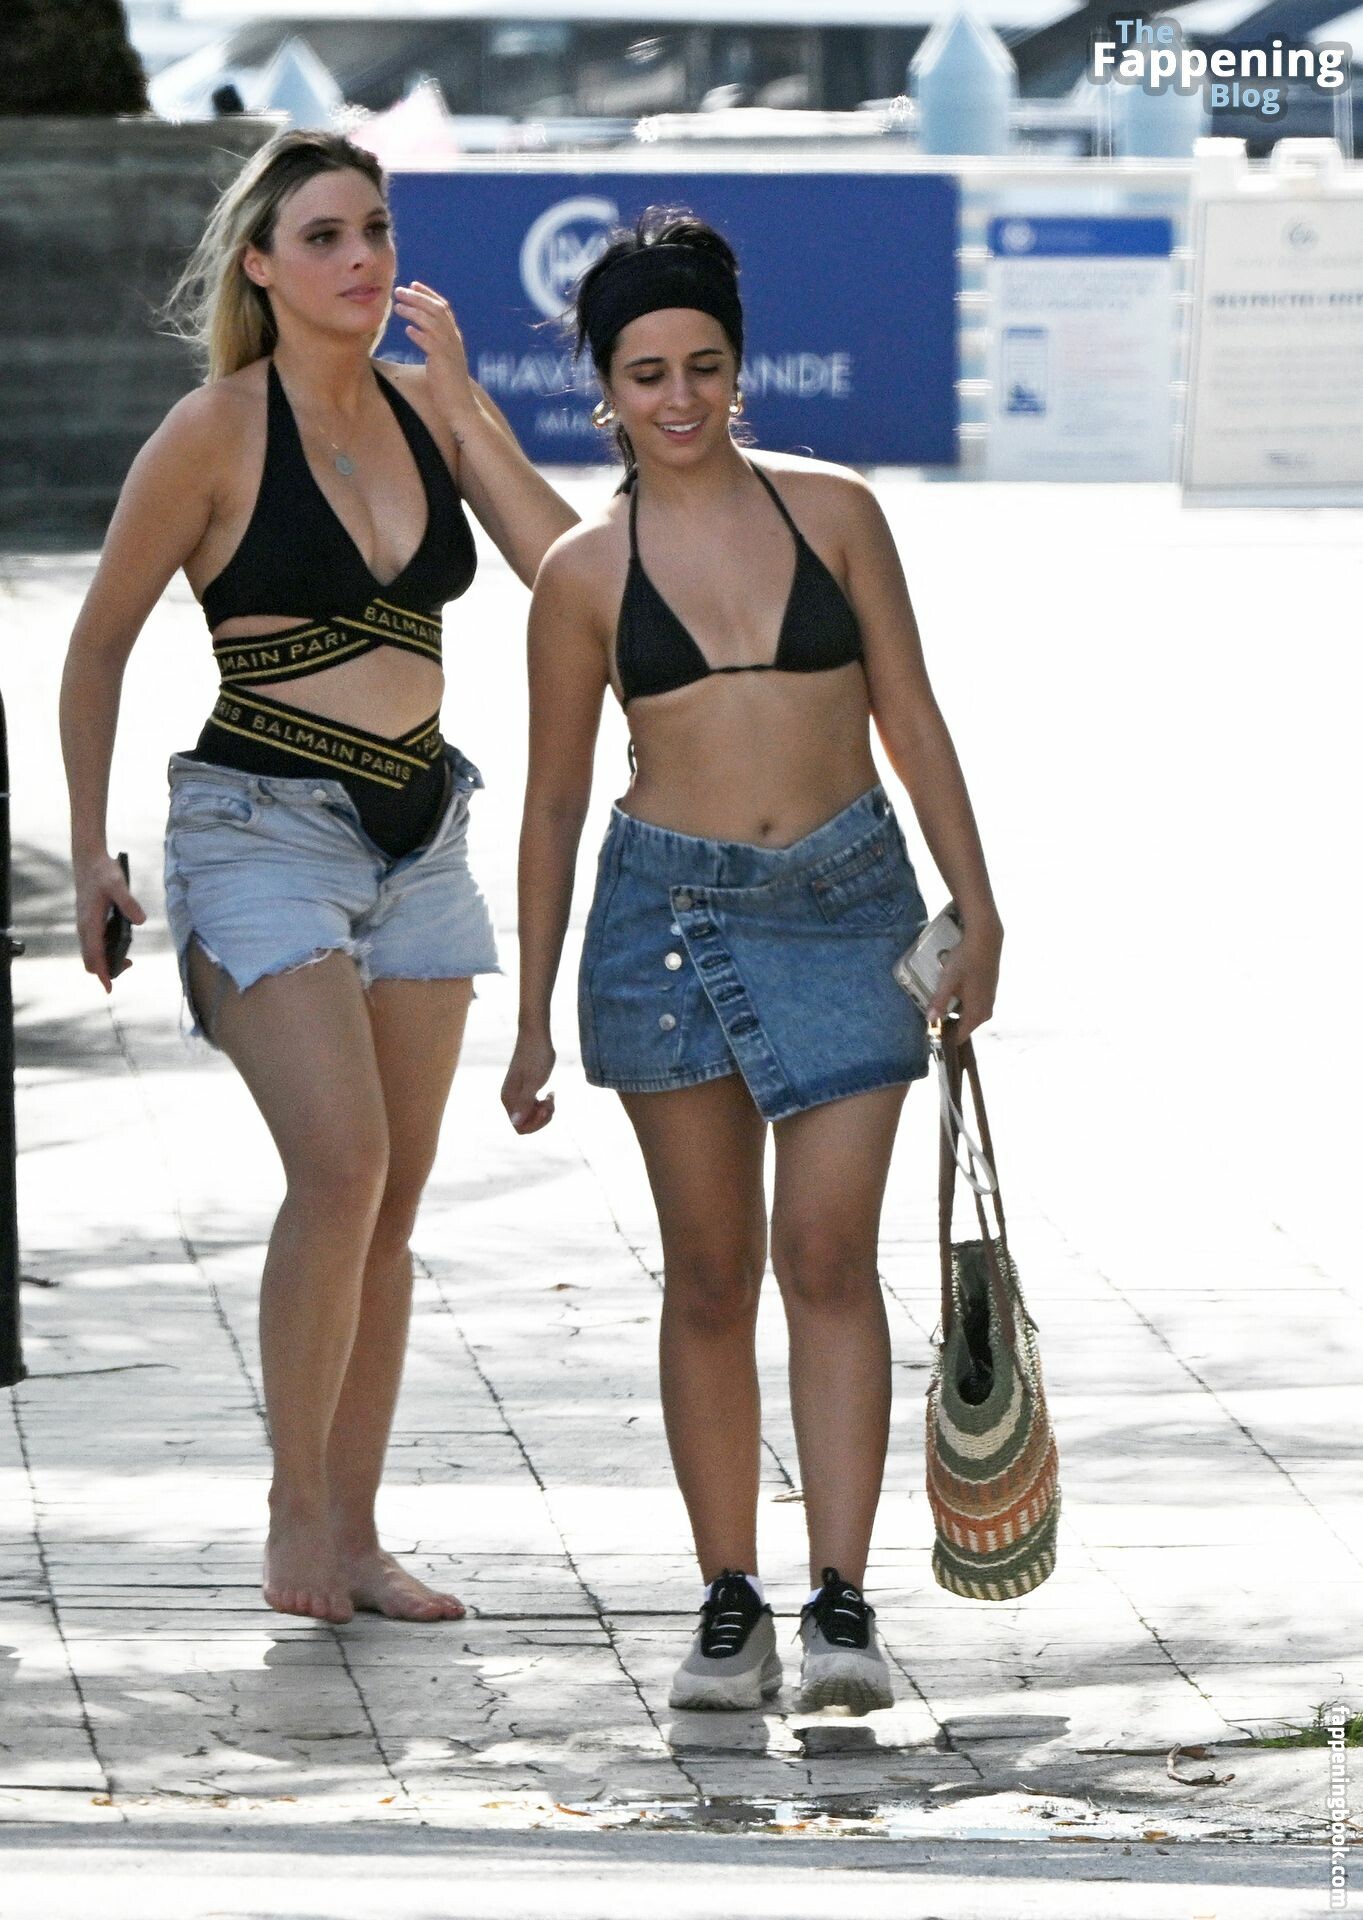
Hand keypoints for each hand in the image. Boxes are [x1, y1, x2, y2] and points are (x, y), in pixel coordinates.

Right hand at [74, 850, 145, 992]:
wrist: (89, 860)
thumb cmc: (103, 872)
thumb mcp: (118, 885)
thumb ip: (129, 903)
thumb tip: (140, 921)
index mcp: (90, 924)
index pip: (93, 956)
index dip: (102, 973)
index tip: (109, 988)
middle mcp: (84, 928)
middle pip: (91, 960)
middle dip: (107, 970)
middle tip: (129, 966)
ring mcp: (84, 925)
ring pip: (91, 953)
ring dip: (106, 961)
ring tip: (127, 960)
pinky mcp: (88, 921)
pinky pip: (93, 944)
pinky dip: (103, 951)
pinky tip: (119, 946)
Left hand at [392, 281, 477, 429]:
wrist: (461, 407)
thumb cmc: (448, 387)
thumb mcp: (442, 359)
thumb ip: (433, 344)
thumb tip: (417, 331)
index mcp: (454, 337)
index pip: (443, 308)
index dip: (428, 294)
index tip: (413, 285)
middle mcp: (454, 339)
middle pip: (437, 309)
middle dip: (418, 297)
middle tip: (400, 290)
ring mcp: (449, 349)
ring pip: (433, 322)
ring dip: (414, 311)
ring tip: (397, 306)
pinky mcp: (442, 361)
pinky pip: (430, 342)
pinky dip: (419, 334)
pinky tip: (408, 330)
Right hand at [500, 1031, 555, 1133]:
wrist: (536, 1035)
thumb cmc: (536, 1056)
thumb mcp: (534, 1081)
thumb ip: (524, 1103)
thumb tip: (515, 1123)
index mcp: (508, 1099)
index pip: (519, 1127)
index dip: (536, 1123)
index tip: (546, 1107)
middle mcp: (509, 1099)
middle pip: (525, 1124)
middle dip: (541, 1118)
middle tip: (551, 1102)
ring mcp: (516, 1095)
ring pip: (530, 1116)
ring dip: (544, 1111)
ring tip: (552, 1096)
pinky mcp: (524, 1089)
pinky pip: (533, 1107)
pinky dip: (544, 1104)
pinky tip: (551, 1093)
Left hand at [928, 919, 1001, 1046]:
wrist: (985, 940)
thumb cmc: (966, 960)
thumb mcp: (948, 980)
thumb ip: (939, 1001)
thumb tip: (930, 1021)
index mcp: (977, 1013)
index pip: (959, 1037)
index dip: (944, 1036)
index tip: (929, 1032)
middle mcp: (986, 1012)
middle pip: (964, 1027)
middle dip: (948, 1025)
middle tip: (931, 1017)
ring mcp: (989, 1002)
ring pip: (968, 1016)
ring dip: (954, 1013)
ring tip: (939, 1004)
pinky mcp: (989, 993)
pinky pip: (973, 1007)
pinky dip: (962, 1005)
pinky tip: (952, 993)